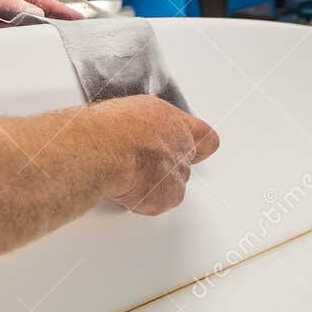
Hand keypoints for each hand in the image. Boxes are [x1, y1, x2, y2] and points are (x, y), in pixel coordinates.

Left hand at [0, 0, 81, 38]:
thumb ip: (2, 3)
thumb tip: (31, 11)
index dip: (53, 5)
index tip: (73, 17)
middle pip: (26, 12)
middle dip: (43, 23)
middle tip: (65, 37)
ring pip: (13, 29)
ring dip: (25, 36)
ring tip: (45, 46)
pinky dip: (8, 46)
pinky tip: (18, 51)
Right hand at [91, 95, 220, 215]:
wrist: (108, 149)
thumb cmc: (114, 127)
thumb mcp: (132, 110)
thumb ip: (145, 124)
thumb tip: (134, 131)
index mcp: (175, 123)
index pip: (204, 136)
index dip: (201, 146)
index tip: (198, 150)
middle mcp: (181, 147)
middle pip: (183, 163)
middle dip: (165, 168)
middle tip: (144, 167)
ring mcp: (177, 173)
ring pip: (172, 185)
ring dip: (154, 185)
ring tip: (128, 177)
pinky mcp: (168, 196)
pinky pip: (160, 202)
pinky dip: (144, 201)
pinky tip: (127, 189)